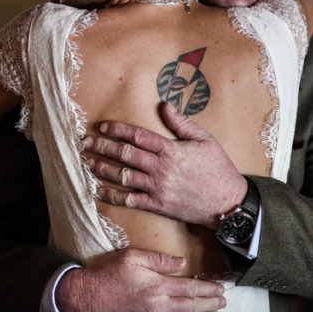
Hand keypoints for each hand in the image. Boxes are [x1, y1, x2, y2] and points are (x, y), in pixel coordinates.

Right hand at [55, 248, 225, 311]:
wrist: (84, 299)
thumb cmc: (107, 275)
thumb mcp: (132, 257)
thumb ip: (159, 259)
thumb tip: (182, 263)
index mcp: (157, 287)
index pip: (191, 289)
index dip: (209, 289)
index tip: (221, 288)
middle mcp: (157, 307)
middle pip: (192, 307)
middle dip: (211, 304)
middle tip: (223, 301)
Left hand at [83, 102, 247, 228]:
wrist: (227, 203)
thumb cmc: (218, 169)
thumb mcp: (205, 140)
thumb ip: (183, 123)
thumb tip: (165, 106)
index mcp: (171, 150)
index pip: (138, 136)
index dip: (117, 130)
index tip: (103, 127)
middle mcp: (160, 168)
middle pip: (125, 154)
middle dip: (102, 147)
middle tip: (85, 142)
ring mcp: (157, 188)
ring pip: (123, 176)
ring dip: (103, 169)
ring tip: (88, 162)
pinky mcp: (158, 205)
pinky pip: (130, 200)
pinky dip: (113, 196)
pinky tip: (99, 191)